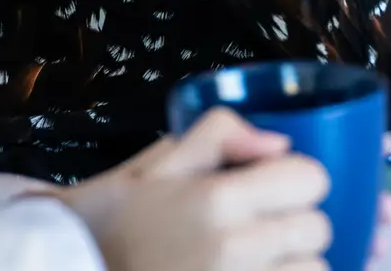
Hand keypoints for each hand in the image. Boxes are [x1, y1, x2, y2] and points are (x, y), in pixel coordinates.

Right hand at [59, 107, 330, 270]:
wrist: (72, 270)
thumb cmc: (114, 221)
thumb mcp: (156, 161)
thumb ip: (219, 133)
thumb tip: (277, 142)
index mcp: (214, 201)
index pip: (310, 179)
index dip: (297, 176)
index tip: (278, 184)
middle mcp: (232, 250)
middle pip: (318, 230)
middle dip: (298, 221)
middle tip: (265, 224)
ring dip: (296, 265)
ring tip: (259, 260)